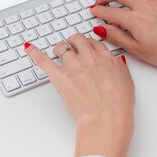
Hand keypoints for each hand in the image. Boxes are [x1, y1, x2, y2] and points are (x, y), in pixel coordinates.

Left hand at [25, 34, 134, 156]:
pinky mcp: (60, 76)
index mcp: (105, 58)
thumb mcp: (127, 81)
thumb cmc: (119, 104)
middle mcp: (89, 57)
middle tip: (71, 46)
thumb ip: (119, 68)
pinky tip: (29, 48)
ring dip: (59, 49)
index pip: (94, 43)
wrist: (107, 116)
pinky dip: (35, 53)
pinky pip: (44, 60)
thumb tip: (117, 61)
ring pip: (61, 48)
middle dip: (73, 42)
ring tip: (56, 52)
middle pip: (77, 40)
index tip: (86, 46)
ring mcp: (73, 66)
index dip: (89, 44)